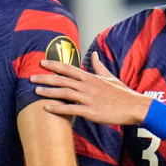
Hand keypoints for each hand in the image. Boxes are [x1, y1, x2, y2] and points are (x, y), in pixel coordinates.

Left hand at [31, 53, 150, 125]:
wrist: (135, 107)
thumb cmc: (122, 93)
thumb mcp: (110, 76)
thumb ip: (99, 66)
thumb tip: (94, 53)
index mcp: (91, 77)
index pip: (69, 68)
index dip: (54, 65)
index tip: (42, 62)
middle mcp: (87, 86)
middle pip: (63, 79)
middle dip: (45, 77)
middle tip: (30, 76)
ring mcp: (89, 98)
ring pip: (65, 93)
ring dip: (49, 91)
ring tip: (36, 91)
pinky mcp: (91, 111)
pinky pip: (71, 109)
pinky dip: (59, 108)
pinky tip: (47, 108)